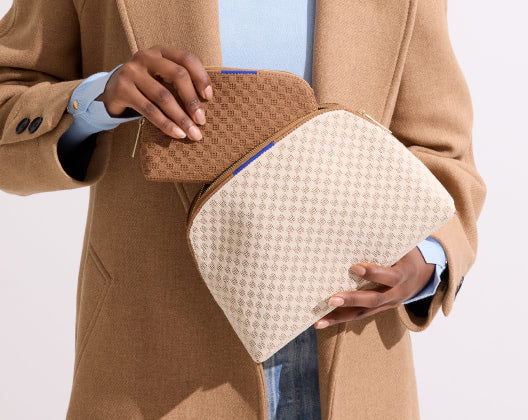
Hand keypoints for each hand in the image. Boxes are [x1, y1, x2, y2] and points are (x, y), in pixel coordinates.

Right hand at [97, 45, 213, 140]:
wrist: (112, 90)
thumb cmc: (146, 85)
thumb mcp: (162, 76)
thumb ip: (179, 81)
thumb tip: (205, 104)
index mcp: (161, 51)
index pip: (187, 58)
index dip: (201, 77)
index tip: (209, 97)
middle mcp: (145, 57)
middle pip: (177, 75)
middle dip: (192, 101)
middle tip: (201, 121)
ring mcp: (132, 72)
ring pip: (163, 96)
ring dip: (181, 118)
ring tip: (192, 133)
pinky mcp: (123, 90)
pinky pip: (149, 110)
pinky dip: (166, 124)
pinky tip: (177, 134)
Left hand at [313, 247, 434, 328]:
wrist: (421, 276)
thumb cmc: (404, 254)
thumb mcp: (402, 246)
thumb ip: (384, 240)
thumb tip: (359, 220)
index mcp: (403, 274)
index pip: (389, 276)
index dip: (374, 273)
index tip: (355, 267)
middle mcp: (396, 293)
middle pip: (374, 299)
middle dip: (352, 299)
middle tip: (332, 299)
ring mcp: (387, 304)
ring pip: (363, 313)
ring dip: (340, 316)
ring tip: (320, 320)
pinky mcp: (378, 310)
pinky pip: (358, 316)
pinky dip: (339, 319)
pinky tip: (321, 322)